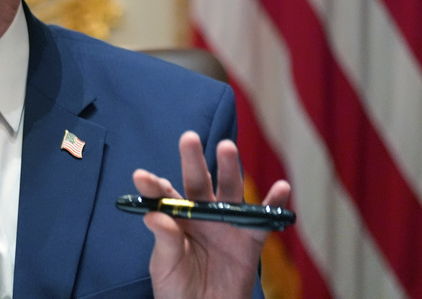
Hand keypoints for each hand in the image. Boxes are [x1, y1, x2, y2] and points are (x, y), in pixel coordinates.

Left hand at [133, 131, 290, 298]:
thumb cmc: (177, 288)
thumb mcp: (165, 265)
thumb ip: (165, 240)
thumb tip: (154, 216)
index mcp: (175, 217)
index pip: (162, 195)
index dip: (152, 185)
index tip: (140, 176)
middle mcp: (201, 213)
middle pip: (198, 182)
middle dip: (193, 160)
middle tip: (189, 138)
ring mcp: (226, 224)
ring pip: (230, 192)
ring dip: (230, 169)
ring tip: (227, 147)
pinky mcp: (250, 240)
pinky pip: (263, 220)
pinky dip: (274, 203)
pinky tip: (281, 187)